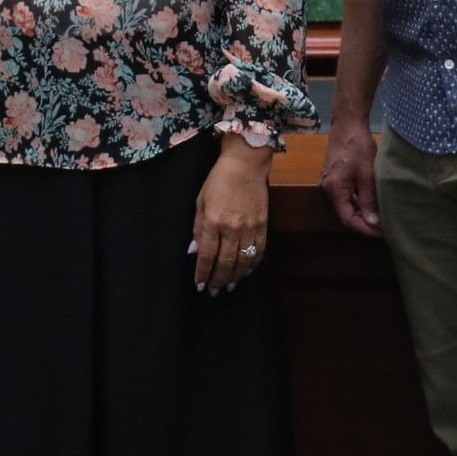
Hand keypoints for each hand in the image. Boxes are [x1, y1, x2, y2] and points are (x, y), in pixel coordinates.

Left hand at [189, 140, 272, 293]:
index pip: (207, 256)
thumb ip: (198, 228)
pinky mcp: (263, 224)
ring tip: (229, 286)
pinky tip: (247, 271)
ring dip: (236, 276)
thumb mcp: (201, 201)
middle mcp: (232, 228)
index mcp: (214, 222)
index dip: (203, 273)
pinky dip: (253, 264)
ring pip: (244, 260)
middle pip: (225, 262)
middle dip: (218, 279)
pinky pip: (259, 250)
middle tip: (214, 291)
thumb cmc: (218, 180)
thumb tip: (194, 251)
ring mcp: (250, 227)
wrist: (245, 164)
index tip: (199, 285)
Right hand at [320, 123, 382, 237]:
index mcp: (333, 189)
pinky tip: (372, 204)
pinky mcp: (334, 178)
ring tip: (381, 218)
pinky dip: (358, 203)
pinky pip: (346, 196)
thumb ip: (368, 200)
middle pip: (346, 214)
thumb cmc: (358, 147)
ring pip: (346, 206)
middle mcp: (327, 189)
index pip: (348, 219)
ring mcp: (330, 183)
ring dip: (362, 213)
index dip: (365, 229)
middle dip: (365, 223)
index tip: (381, 233)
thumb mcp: (367, 174)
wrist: (348, 124)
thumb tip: (373, 223)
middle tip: (385, 228)